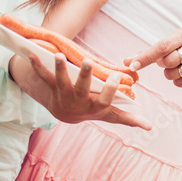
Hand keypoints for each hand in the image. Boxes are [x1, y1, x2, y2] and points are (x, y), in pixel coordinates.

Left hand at [28, 53, 151, 129]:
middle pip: (81, 89)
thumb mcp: (111, 115)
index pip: (104, 100)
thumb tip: (150, 126)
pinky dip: (36, 65)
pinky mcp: (51, 87)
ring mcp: (63, 94)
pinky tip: (31, 53)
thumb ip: (129, 119)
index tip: (116, 78)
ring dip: (59, 69)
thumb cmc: (93, 110)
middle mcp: (78, 102)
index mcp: (94, 106)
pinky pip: (43, 76)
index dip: (109, 90)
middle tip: (87, 62)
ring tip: (59, 56)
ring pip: (60, 81)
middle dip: (84, 76)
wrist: (67, 114)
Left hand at [124, 28, 181, 86]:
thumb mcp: (169, 44)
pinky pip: (180, 83)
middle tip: (167, 61)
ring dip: (169, 73)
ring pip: (173, 74)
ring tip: (178, 67)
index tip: (131, 65)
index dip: (145, 57)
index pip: (162, 47)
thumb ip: (147, 52)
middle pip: (167, 62)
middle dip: (162, 65)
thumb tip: (126, 61)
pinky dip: (178, 81)